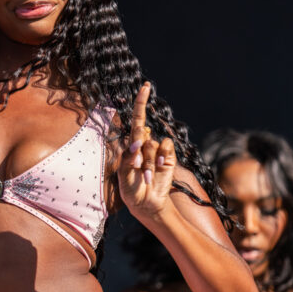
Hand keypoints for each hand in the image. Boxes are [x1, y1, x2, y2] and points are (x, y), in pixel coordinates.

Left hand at [118, 82, 177, 220]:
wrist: (147, 204)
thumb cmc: (131, 191)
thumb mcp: (124, 177)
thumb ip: (129, 160)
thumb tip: (136, 145)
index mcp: (130, 146)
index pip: (135, 121)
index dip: (140, 103)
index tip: (145, 87)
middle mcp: (143, 144)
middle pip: (142, 130)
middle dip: (139, 145)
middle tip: (138, 164)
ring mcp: (156, 150)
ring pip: (152, 143)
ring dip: (149, 161)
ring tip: (146, 176)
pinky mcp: (168, 156)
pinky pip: (166, 146)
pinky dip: (162, 156)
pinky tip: (159, 168)